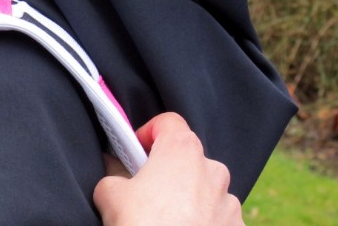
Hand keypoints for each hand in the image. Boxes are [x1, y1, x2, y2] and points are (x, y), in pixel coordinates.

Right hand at [93, 113, 243, 225]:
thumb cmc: (142, 224)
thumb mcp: (109, 195)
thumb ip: (112, 174)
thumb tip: (114, 173)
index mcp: (183, 150)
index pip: (168, 122)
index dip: (148, 134)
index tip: (135, 153)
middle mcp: (212, 169)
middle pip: (187, 158)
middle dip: (167, 170)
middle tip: (144, 191)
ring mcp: (228, 201)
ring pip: (204, 189)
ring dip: (186, 198)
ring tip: (163, 219)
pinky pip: (216, 216)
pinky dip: (202, 221)